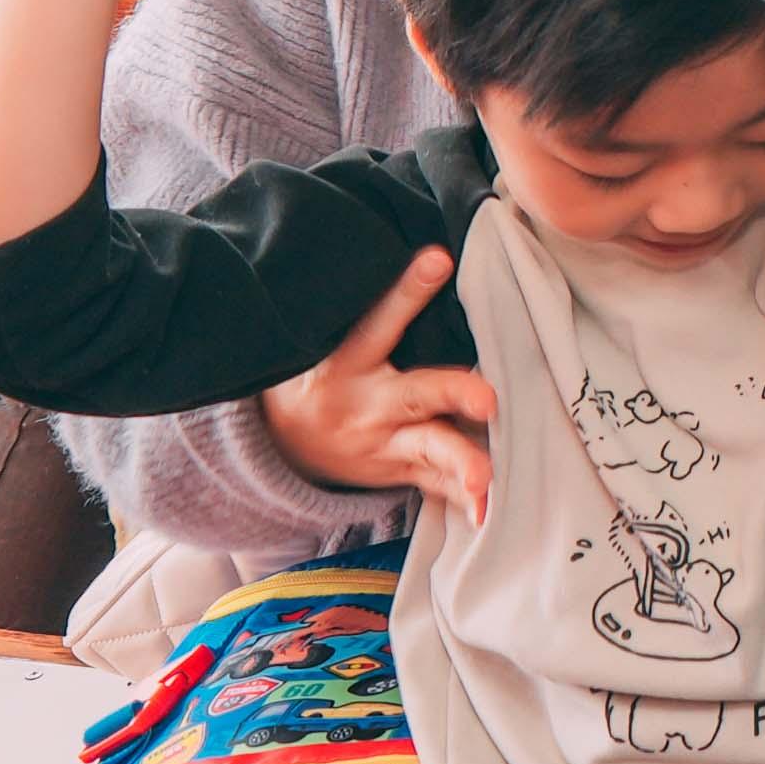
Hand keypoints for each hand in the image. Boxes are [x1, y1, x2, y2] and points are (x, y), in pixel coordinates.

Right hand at [260, 247, 498, 533]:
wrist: (277, 444)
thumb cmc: (322, 374)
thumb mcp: (332, 342)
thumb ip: (381, 312)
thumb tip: (436, 251)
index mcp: (347, 362)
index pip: (378, 320)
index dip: (407, 291)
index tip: (438, 258)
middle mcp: (366, 406)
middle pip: (416, 394)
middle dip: (454, 393)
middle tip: (488, 398)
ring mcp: (381, 445)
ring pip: (427, 451)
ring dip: (460, 464)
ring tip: (486, 480)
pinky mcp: (395, 471)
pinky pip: (432, 484)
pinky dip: (459, 497)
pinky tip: (486, 512)